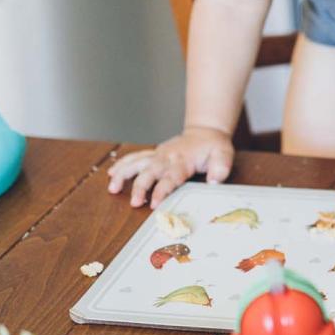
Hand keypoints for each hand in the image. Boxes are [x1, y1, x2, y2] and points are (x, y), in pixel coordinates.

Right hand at [107, 126, 233, 208]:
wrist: (206, 131)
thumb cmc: (214, 146)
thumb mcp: (224, 155)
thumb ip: (220, 168)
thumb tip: (214, 181)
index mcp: (183, 160)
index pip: (171, 177)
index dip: (162, 190)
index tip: (154, 203)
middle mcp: (167, 157)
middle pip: (150, 172)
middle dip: (141, 187)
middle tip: (135, 202)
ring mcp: (158, 155)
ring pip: (137, 163)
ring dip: (124, 174)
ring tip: (112, 188)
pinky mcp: (154, 154)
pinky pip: (135, 157)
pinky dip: (122, 164)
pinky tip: (111, 173)